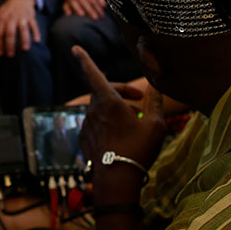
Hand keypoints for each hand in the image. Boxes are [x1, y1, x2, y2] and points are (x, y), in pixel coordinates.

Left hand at [0, 0, 39, 56]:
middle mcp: (10, 17)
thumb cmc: (6, 11)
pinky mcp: (30, 16)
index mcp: (0, 18)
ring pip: (22, 29)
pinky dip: (36, 32)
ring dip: (24, 39)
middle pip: (9, 33)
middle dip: (9, 45)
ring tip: (25, 49)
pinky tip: (37, 40)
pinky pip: (34, 25)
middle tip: (10, 55)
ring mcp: (21, 16)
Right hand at [62, 0, 106, 19]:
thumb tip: (103, 5)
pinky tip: (69, 14)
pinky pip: (65, 5)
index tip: (101, 15)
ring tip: (82, 15)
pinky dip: (66, 9)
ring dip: (77, 9)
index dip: (97, 8)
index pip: (93, 0)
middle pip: (84, 2)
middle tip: (95, 18)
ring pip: (74, 3)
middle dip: (90, 10)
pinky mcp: (66, 2)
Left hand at [76, 46, 165, 196]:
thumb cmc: (138, 150)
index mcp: (107, 101)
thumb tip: (155, 85)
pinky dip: (108, 124)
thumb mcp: (155, 124)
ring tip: (136, 123)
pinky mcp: (84, 139)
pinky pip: (96, 124)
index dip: (85, 59)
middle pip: (105, 92)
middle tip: (141, 100)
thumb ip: (155, 101)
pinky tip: (122, 138)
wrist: (117, 181)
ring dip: (116, 110)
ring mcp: (86, 125)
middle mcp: (93, 110)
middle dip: (122, 91)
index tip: (75, 48)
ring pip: (101, 109)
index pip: (93, 73)